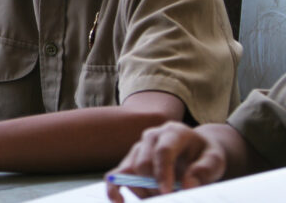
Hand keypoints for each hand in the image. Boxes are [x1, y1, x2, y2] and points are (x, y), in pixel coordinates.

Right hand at [105, 121, 226, 201]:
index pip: (163, 151)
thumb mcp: (215, 161)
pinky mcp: (130, 161)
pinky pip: (116, 174)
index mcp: (173, 132)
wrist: (197, 151)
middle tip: (172, 198)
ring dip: (144, 192)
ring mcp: (138, 148)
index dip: (163, 173)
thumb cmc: (205, 155)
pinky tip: (120, 201)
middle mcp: (151, 136)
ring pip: (130, 172)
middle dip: (155, 187)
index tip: (168, 193)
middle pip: (143, 164)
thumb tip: (188, 185)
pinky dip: (114, 188)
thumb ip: (204, 171)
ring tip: (162, 198)